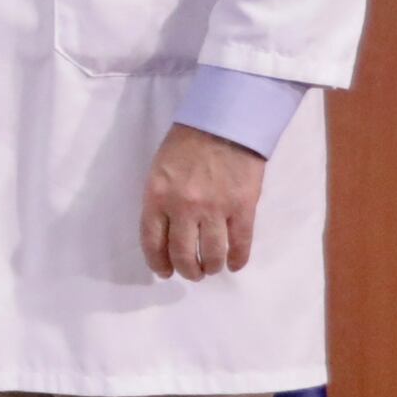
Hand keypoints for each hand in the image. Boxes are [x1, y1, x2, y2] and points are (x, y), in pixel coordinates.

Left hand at [144, 123, 268, 281]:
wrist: (224, 123)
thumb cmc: (186, 143)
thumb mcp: (159, 170)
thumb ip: (160, 200)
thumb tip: (166, 231)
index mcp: (157, 197)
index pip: (153, 242)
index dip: (158, 262)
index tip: (164, 271)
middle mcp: (184, 208)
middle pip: (183, 254)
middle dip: (187, 270)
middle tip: (192, 273)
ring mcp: (215, 210)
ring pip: (213, 254)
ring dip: (212, 267)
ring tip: (212, 268)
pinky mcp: (243, 208)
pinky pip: (241, 244)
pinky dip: (238, 259)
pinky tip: (235, 265)